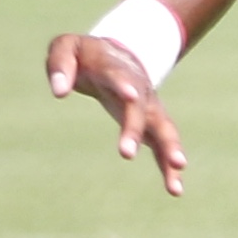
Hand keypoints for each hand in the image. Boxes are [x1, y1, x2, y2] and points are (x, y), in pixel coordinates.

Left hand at [45, 32, 187, 197]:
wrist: (117, 54)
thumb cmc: (85, 54)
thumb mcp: (66, 47)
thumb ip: (60, 65)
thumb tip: (59, 92)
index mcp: (115, 67)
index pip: (120, 76)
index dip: (125, 85)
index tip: (130, 96)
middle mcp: (138, 88)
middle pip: (140, 108)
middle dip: (135, 128)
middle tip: (125, 153)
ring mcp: (148, 107)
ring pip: (163, 127)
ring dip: (169, 146)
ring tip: (178, 167)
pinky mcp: (151, 125)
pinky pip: (163, 146)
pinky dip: (168, 166)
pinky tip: (175, 189)